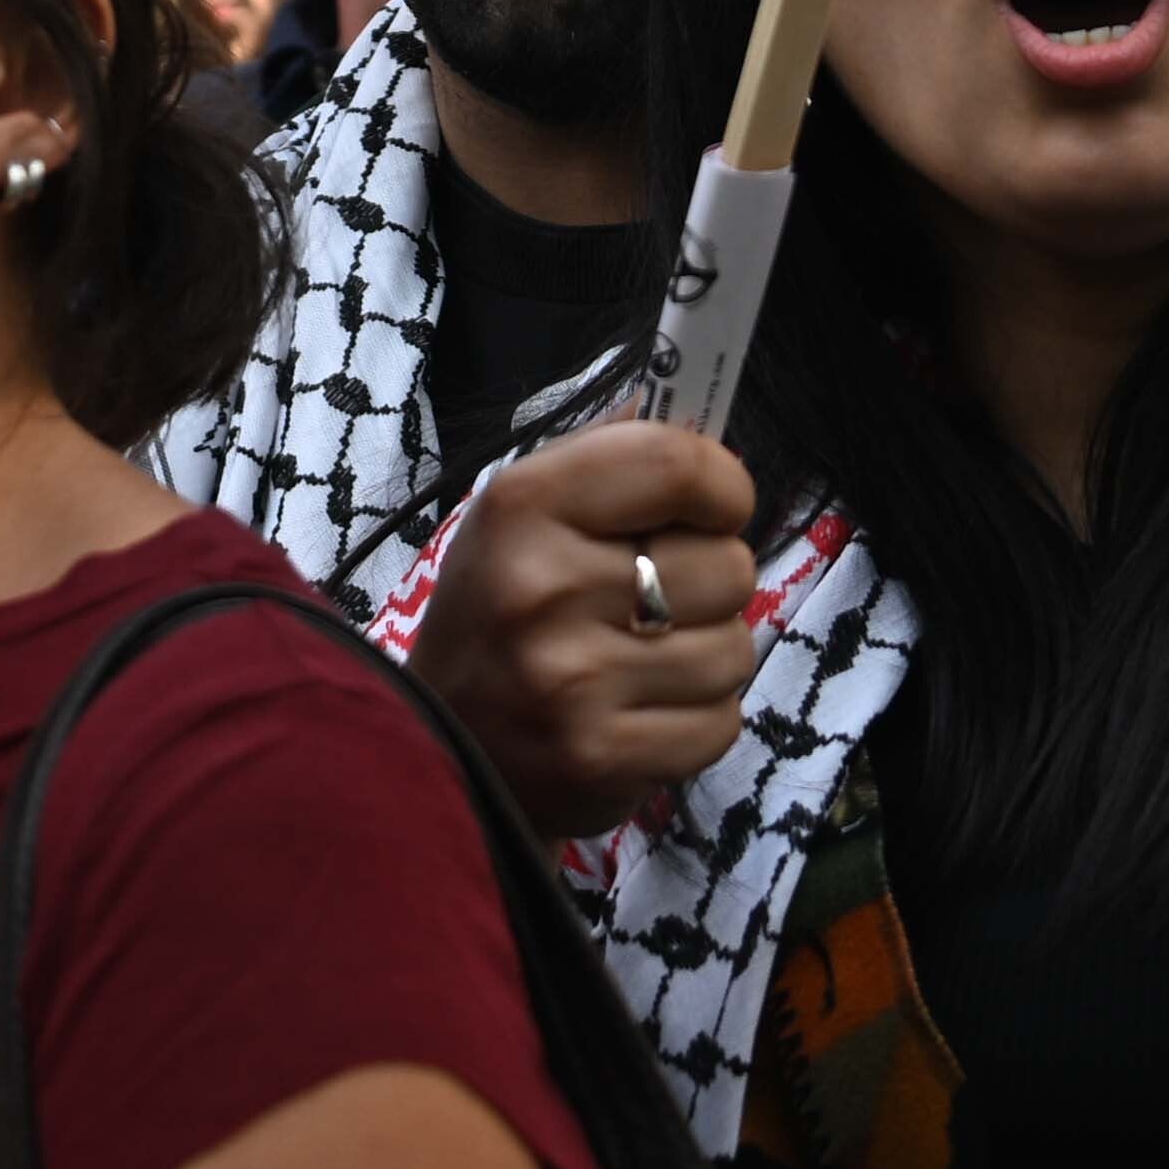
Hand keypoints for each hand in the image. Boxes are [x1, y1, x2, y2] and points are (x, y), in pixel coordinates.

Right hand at [407, 420, 763, 837]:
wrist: (434, 750)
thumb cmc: (497, 614)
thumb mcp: (522, 515)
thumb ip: (611, 459)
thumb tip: (699, 409)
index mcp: (524, 505)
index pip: (679, 465)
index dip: (721, 486)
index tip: (710, 511)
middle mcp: (543, 587)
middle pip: (729, 565)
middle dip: (710, 583)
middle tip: (658, 601)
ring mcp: (572, 681)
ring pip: (735, 650)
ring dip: (706, 655)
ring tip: (646, 662)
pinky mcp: (599, 759)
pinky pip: (721, 724)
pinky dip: (698, 720)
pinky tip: (646, 714)